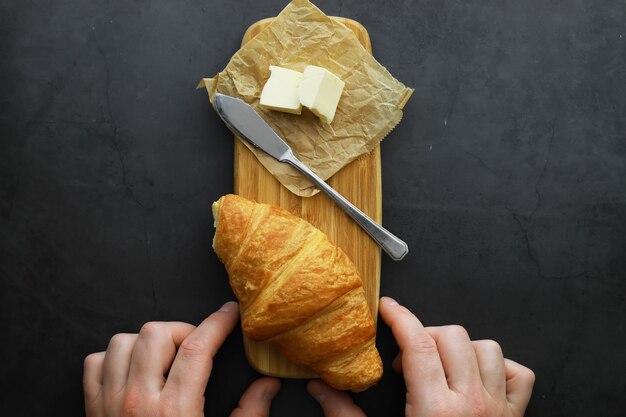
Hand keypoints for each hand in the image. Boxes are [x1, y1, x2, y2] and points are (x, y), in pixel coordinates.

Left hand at [83, 301, 280, 416]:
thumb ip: (249, 414)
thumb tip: (268, 384)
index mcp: (175, 411)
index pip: (198, 347)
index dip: (218, 322)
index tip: (230, 312)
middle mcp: (138, 401)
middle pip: (157, 333)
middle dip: (182, 331)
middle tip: (197, 346)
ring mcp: (110, 404)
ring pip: (122, 341)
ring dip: (146, 342)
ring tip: (165, 358)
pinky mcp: (92, 411)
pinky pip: (94, 363)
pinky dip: (113, 358)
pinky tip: (133, 371)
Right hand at [306, 297, 534, 416]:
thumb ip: (345, 416)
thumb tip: (319, 388)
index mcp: (434, 411)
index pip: (417, 344)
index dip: (400, 317)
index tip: (387, 307)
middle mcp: (471, 404)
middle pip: (451, 336)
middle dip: (425, 336)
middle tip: (407, 359)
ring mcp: (498, 410)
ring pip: (487, 348)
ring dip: (462, 349)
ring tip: (442, 367)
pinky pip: (520, 374)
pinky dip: (500, 368)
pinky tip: (477, 380)